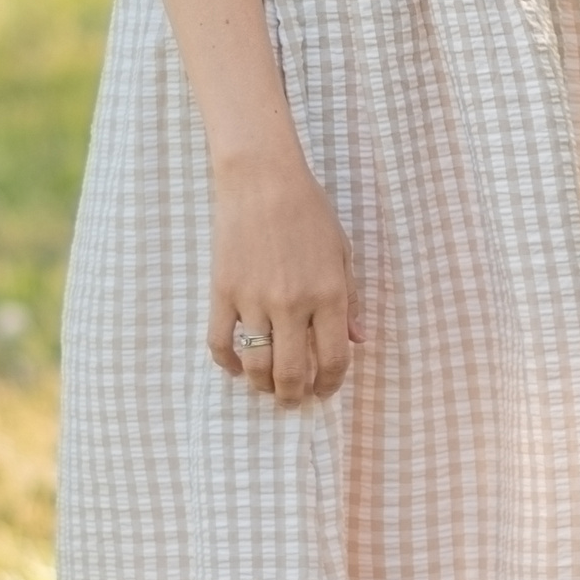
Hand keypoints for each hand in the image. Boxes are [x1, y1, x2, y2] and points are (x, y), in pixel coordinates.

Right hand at [208, 152, 361, 403]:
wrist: (263, 179)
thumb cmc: (309, 211)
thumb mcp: (342, 251)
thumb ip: (351, 298)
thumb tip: (358, 340)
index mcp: (328, 293)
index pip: (333, 359)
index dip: (331, 384)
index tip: (325, 390)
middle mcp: (292, 304)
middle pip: (292, 374)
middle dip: (295, 396)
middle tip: (295, 399)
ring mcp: (254, 300)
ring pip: (257, 367)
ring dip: (263, 387)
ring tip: (268, 388)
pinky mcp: (223, 293)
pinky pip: (221, 344)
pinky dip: (228, 364)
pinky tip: (238, 367)